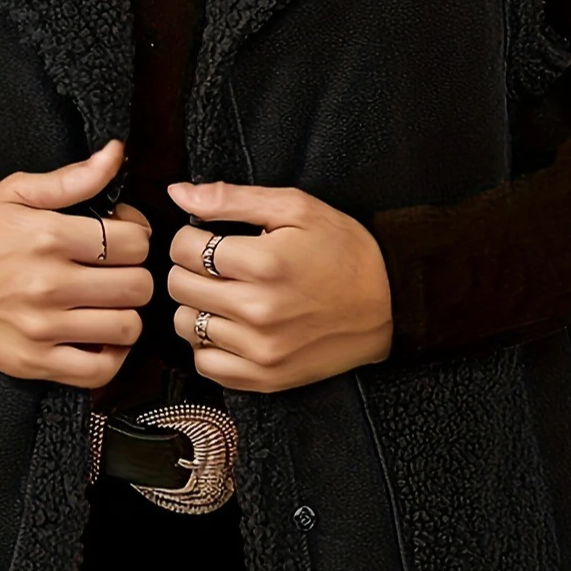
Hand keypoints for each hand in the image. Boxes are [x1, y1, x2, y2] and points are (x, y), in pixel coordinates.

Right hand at [0, 138, 153, 387]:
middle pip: (138, 285)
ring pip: (127, 326)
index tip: (121, 234)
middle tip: (117, 269)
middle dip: (136, 272)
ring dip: (126, 312)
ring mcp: (42, 328)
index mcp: (49, 237)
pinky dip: (112, 355)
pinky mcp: (34, 362)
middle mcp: (49, 285)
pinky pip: (99, 371)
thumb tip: (116, 153)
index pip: (134, 241)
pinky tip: (101, 335)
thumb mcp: (15, 193)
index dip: (136, 234)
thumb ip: (72, 178)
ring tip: (109, 301)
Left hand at [166, 180, 392, 392]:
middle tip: (217, 264)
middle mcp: (259, 311)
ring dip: (197, 305)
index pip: (184, 248)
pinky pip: (206, 365)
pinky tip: (229, 326)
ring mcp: (261, 350)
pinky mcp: (266, 377)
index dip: (191, 236)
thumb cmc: (345, 251)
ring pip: (186, 324)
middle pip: (179, 286)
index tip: (209, 237)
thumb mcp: (296, 208)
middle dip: (190, 267)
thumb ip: (231, 199)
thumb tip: (178, 192)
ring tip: (224, 293)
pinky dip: (208, 345)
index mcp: (264, 264)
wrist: (392, 304)